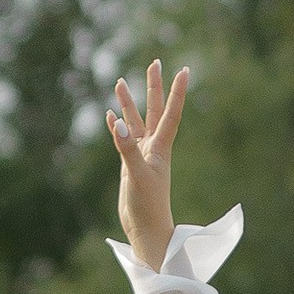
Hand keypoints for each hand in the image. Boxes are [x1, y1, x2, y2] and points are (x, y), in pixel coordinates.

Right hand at [108, 60, 187, 271]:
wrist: (147, 230)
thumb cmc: (148, 207)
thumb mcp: (137, 175)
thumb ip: (127, 148)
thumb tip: (116, 122)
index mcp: (161, 148)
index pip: (171, 114)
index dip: (177, 92)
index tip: (183, 70)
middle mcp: (154, 148)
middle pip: (155, 110)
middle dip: (154, 87)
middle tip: (154, 63)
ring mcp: (142, 156)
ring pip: (136, 122)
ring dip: (129, 103)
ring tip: (120, 82)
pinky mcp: (131, 166)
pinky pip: (123, 139)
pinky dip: (116, 126)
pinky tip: (110, 115)